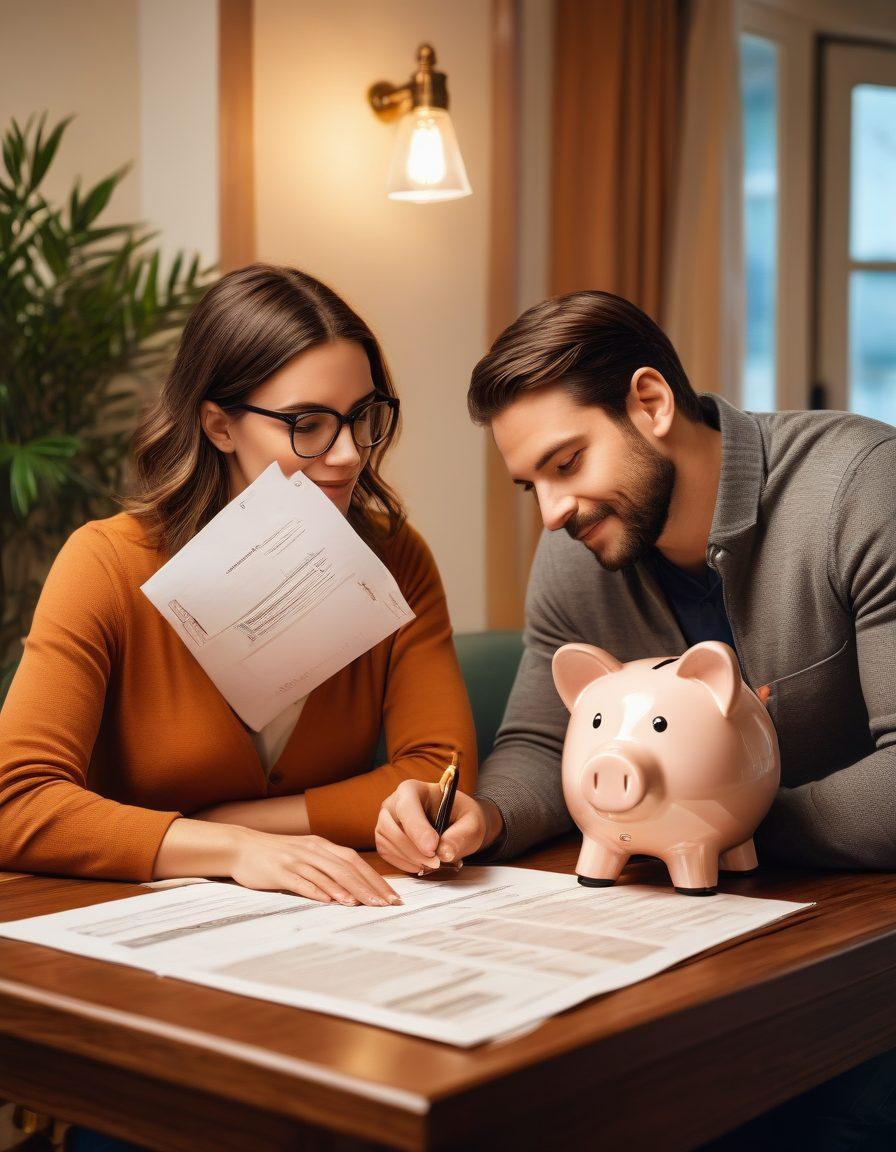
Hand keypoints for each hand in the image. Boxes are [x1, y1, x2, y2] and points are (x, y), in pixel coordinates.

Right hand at [229, 827, 401, 906]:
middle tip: (386, 904)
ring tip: (365, 905)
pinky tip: (330, 902)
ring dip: (348, 890)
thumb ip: (326, 866)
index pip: (355, 861)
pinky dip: (318, 891)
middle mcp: (313, 850)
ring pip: (328, 874)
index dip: (375, 878)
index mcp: (322, 846)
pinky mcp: (280, 871)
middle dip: (369, 886)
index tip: (391, 896)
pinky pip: (303, 881)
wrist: (242, 847)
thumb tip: (353, 885)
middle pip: (347, 868)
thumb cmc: (276, 855)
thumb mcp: (305, 855)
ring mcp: (297, 859)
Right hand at [375, 780, 504, 874]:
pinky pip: (387, 853)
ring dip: (410, 859)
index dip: (417, 829)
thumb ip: (461, 836)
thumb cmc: (461, 817)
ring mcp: (386, 820)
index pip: (407, 807)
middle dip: (414, 850)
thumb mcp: (472, 823)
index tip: (432, 849)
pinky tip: (422, 864)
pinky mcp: (384, 838)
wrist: (456, 824)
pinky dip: (404, 863)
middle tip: (437, 863)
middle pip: (392, 827)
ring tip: (433, 864)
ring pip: (387, 842)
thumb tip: (444, 853)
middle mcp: (394, 802)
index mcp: (413, 789)